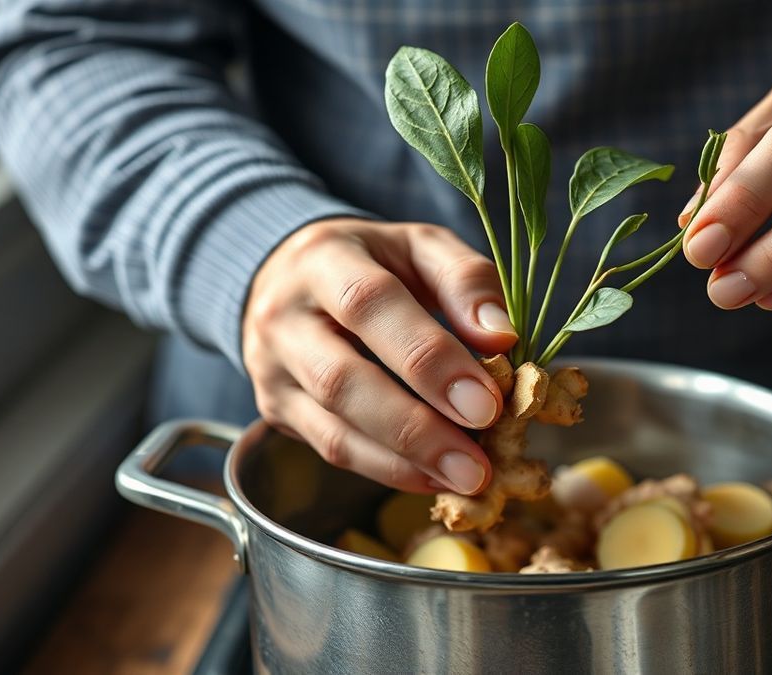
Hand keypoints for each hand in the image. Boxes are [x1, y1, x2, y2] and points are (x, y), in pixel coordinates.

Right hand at [242, 218, 518, 493]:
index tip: (486, 401)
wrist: (289, 276)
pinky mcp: (275, 410)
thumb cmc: (371, 262)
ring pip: (333, 430)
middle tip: (477, 462)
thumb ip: (464, 280)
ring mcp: (271, 370)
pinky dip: (388, 470)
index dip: (429, 357)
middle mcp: (283, 316)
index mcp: (322, 258)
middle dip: (415, 427)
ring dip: (406, 462)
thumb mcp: (420, 247)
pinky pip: (332, 450)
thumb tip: (500, 337)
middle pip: (341, 381)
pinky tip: (435, 477)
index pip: (370, 305)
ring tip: (467, 478)